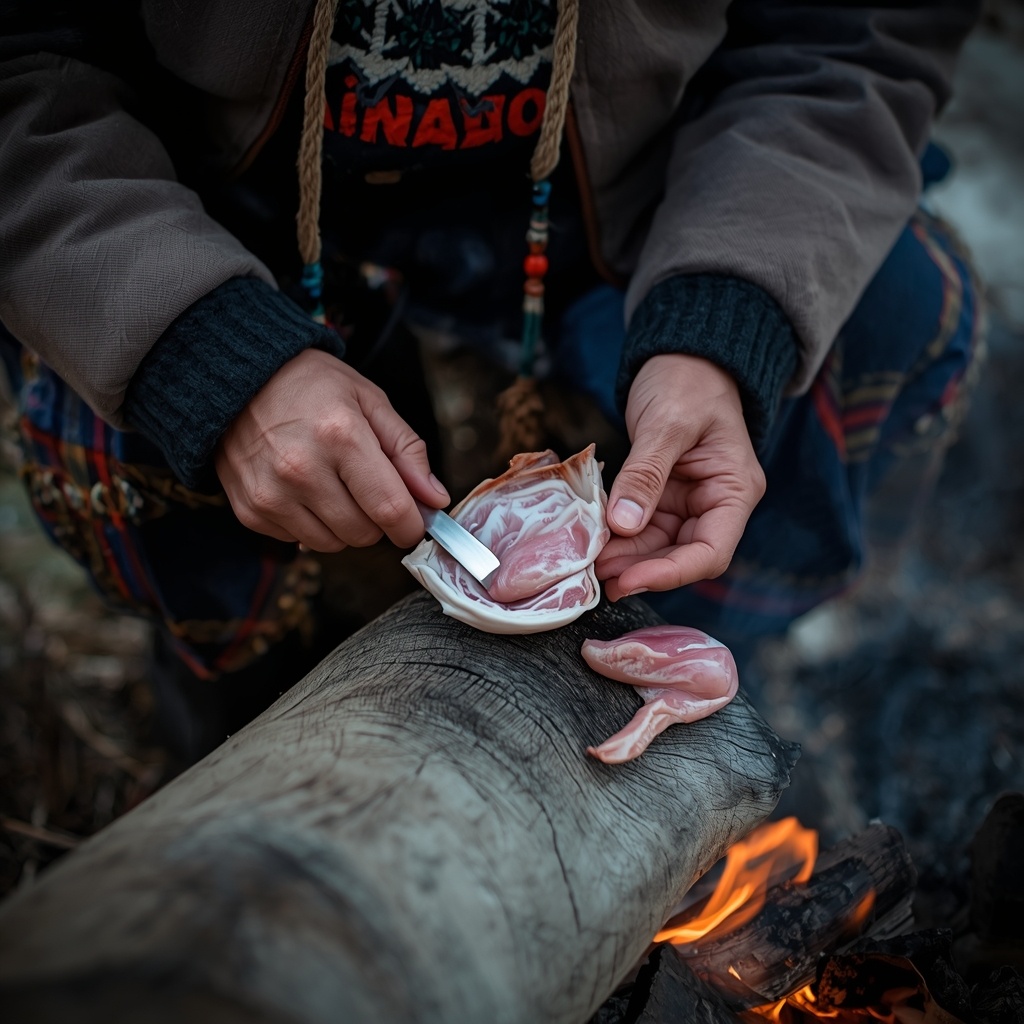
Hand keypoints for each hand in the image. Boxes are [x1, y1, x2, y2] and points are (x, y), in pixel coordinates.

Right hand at [214, 348, 448, 551]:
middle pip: (364, 533)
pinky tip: (302, 489)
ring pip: (333, 544)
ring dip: (343, 524)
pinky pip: (299, 541)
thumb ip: (408, 451)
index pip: (391, 509)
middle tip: (364, 486)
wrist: (238, 377)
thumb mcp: (370, 401)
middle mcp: (303, 470)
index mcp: (341, 436)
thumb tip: (435, 500)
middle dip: (376, 519)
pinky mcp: (251, 511)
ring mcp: (272, 494)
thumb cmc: (312, 387)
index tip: (415, 520)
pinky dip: (310, 524)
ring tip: (331, 484)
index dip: (412, 525)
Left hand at [594, 354, 765, 600]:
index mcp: (734, 489)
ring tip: (590, 561)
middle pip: (681, 555)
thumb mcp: (667, 423)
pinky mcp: (662, 497)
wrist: (682, 358)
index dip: (671, 573)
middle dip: (640, 568)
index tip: (629, 579)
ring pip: (657, 546)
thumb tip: (624, 524)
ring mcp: (687, 503)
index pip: (711, 551)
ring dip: (625, 558)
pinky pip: (641, 528)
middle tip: (597, 573)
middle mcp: (715, 503)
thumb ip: (646, 474)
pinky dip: (618, 538)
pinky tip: (594, 542)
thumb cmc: (687, 381)